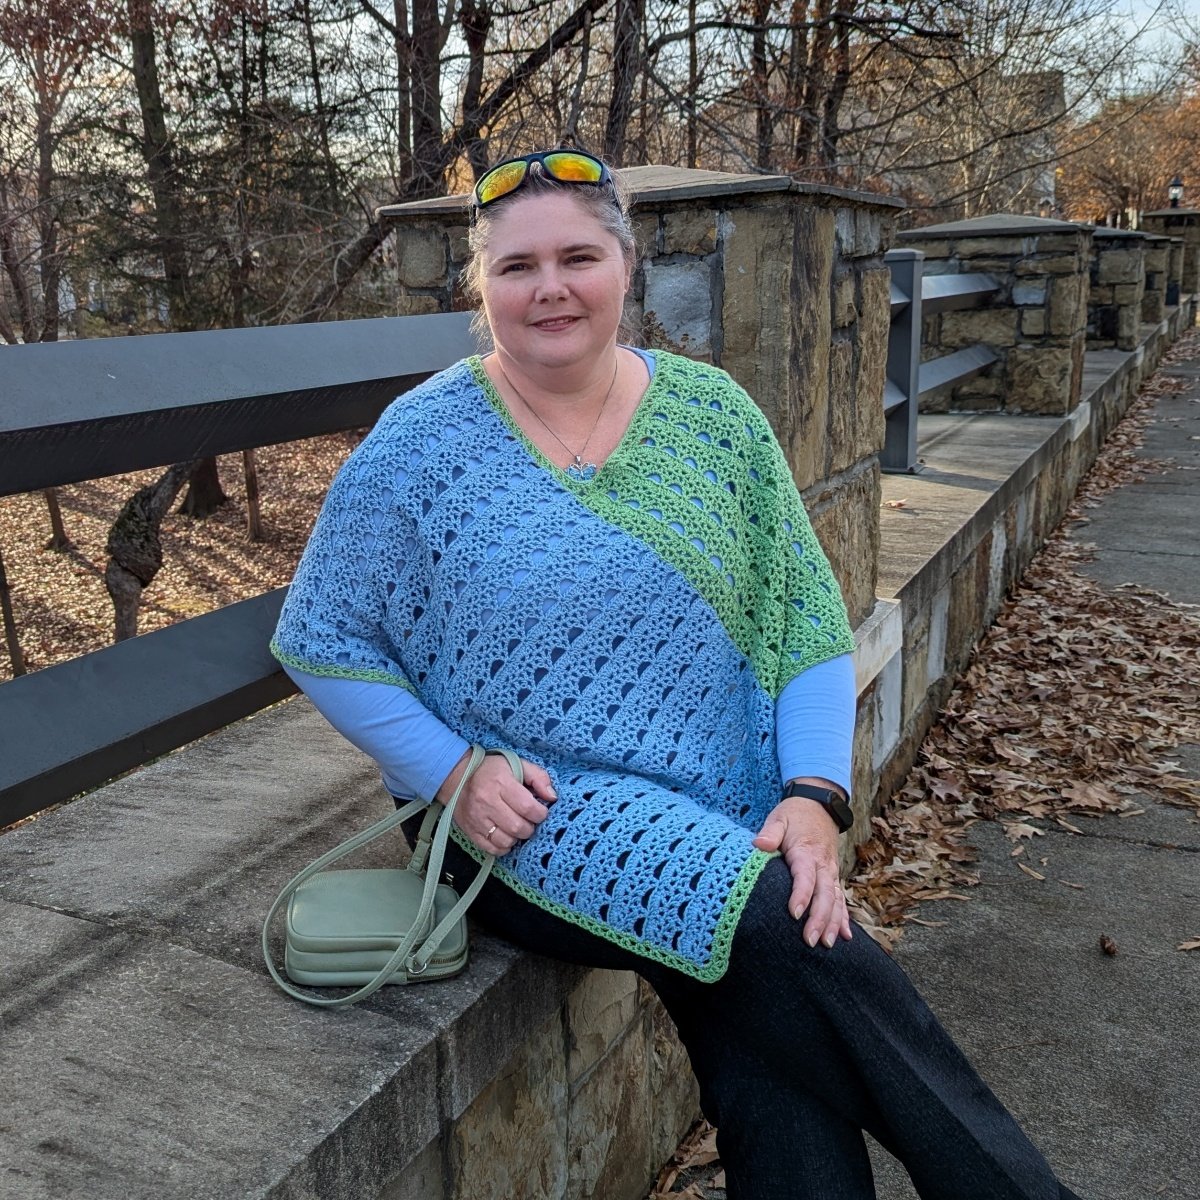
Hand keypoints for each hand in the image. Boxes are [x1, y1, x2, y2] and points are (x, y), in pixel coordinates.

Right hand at [437, 749, 556, 855]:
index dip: (540, 813)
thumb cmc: (491, 770)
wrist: (456, 777)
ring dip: (517, 837)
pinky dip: (504, 846)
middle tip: (529, 820)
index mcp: (501, 783)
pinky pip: (492, 849)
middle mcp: (487, 802)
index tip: (540, 811)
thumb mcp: (517, 764)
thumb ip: (539, 777)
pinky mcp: (470, 831)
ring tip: (517, 827)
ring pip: (506, 841)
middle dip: (530, 827)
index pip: (528, 807)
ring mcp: (477, 819)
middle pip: (518, 827)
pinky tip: (506, 835)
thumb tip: (553, 797)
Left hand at [752, 794, 851, 948]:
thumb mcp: (779, 818)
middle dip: (819, 919)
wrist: (820, 805)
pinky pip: (841, 898)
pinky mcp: (833, 875)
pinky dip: (844, 917)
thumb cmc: (794, 814)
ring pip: (836, 900)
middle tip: (810, 941)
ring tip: (827, 944)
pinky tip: (846, 936)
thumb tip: (759, 844)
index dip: (801, 895)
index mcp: (806, 852)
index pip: (805, 876)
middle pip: (824, 894)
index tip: (793, 914)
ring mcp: (831, 871)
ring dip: (833, 923)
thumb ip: (770, 832)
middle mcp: (823, 864)